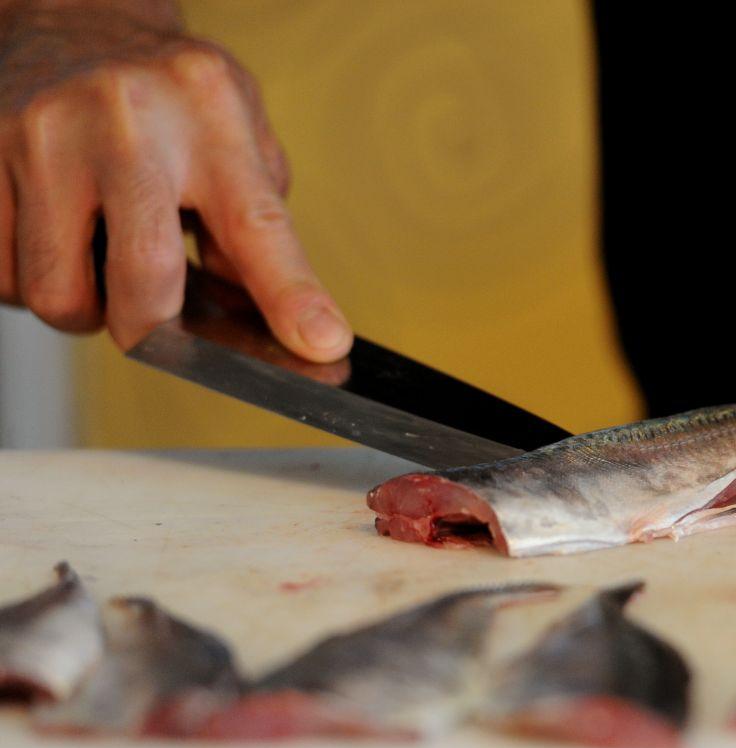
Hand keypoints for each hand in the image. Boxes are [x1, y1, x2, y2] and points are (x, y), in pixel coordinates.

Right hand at [0, 0, 351, 359]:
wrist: (72, 22)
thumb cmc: (170, 97)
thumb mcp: (238, 137)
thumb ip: (260, 226)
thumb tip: (285, 323)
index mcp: (208, 114)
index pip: (257, 224)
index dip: (290, 296)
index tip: (320, 345)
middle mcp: (124, 119)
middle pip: (143, 281)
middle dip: (153, 328)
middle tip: (157, 316)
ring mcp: (42, 135)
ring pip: (57, 293)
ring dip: (85, 305)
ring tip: (100, 258)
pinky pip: (2, 274)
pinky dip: (32, 280)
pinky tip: (56, 235)